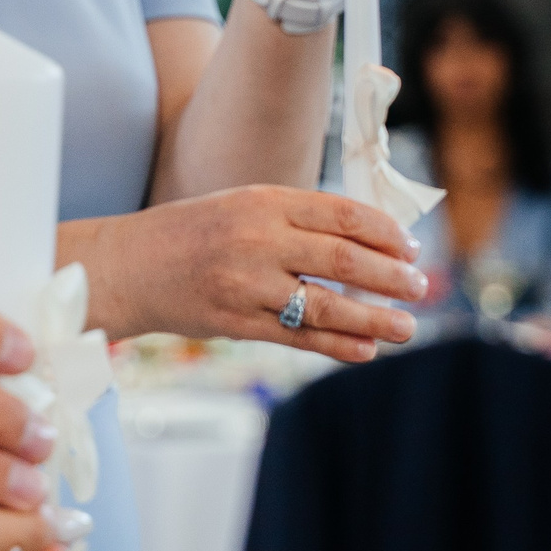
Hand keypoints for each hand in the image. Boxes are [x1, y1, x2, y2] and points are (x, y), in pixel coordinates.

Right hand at [84, 187, 425, 361]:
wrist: (130, 265)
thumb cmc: (194, 233)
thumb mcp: (243, 205)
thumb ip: (298, 219)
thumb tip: (368, 241)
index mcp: (265, 200)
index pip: (342, 214)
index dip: (385, 233)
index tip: (411, 247)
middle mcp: (258, 240)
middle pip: (344, 260)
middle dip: (392, 277)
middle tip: (421, 287)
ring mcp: (247, 284)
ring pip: (327, 306)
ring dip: (375, 319)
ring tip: (406, 327)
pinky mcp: (237, 323)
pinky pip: (299, 338)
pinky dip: (338, 346)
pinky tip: (366, 350)